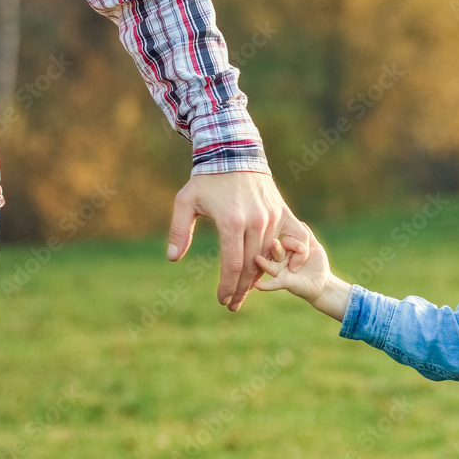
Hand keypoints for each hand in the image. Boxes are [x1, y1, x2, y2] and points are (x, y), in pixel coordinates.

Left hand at [168, 172, 309, 311]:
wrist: (235, 153)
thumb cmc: (207, 179)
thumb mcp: (185, 202)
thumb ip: (179, 231)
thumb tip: (172, 258)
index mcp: (232, 222)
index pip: (232, 265)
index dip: (227, 286)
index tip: (222, 300)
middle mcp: (255, 223)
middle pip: (251, 267)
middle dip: (240, 290)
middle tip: (232, 305)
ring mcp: (271, 218)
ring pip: (267, 257)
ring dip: (256, 278)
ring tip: (243, 292)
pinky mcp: (281, 213)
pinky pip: (286, 243)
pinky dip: (280, 260)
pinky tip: (273, 273)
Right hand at [253, 229, 329, 302]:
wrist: (322, 282)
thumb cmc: (317, 263)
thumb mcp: (314, 247)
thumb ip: (307, 235)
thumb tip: (301, 222)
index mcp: (286, 249)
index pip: (286, 241)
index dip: (294, 243)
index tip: (305, 249)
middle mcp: (280, 259)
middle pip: (275, 251)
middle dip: (275, 248)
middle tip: (273, 242)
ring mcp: (280, 271)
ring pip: (270, 266)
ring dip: (264, 263)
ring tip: (257, 259)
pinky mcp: (283, 283)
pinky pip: (273, 284)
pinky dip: (265, 285)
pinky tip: (257, 284)